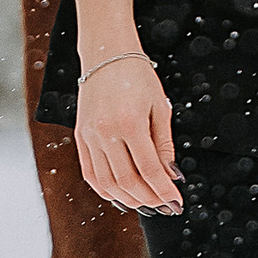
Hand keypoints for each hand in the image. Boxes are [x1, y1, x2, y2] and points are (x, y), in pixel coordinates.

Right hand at [76, 52, 181, 214]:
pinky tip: (120, 195)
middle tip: (164, 204)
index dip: (164, 190)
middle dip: (149, 199)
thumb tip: (170, 174)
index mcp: (130, 122)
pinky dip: (106, 189)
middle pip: (128, 181)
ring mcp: (90, 135)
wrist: (106, 53)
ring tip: (146, 202)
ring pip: (108, 183)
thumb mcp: (159, 106)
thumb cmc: (136, 75)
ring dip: (129, 199)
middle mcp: (106, 131)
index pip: (150, 169)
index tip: (176, 201)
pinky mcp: (81, 136)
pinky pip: (90, 173)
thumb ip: (164, 144)